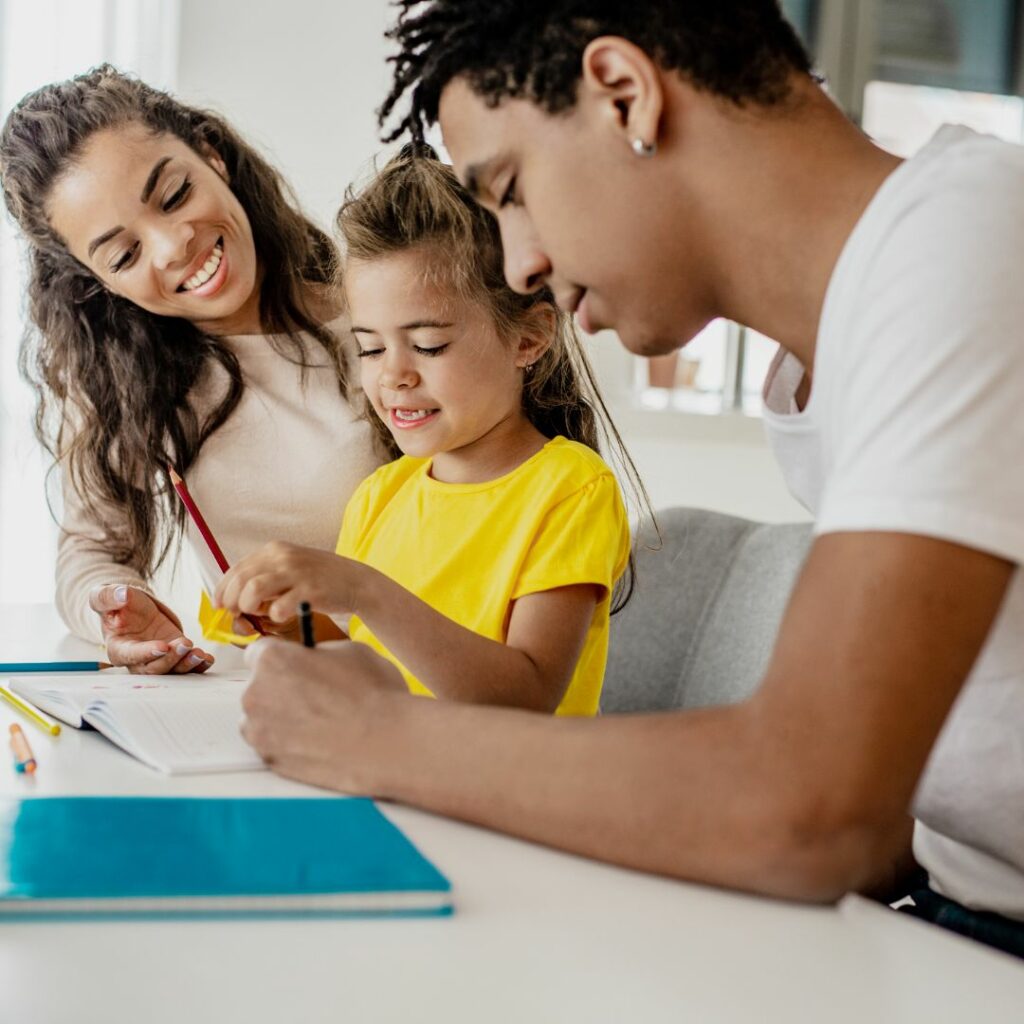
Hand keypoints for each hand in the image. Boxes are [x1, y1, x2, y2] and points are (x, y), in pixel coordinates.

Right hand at [89, 584, 213, 674]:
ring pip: (172, 670)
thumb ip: (108, 596)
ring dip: (187, 664)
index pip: (131, 655)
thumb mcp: (105, 596)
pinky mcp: (173, 654)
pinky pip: (185, 666)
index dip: (147, 653)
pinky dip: (198, 665)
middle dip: (171, 658)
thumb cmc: (115, 605)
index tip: (162, 646)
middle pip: (155, 668)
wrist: (130, 608)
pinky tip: (207, 659)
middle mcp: (137, 660)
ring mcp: (158, 659)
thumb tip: (121, 594)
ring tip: (200, 654)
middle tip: (186, 644)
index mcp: (118, 648)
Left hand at [215, 542, 363, 622]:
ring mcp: (297, 572)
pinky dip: (275, 616)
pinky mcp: (310, 590)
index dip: (222, 589)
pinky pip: (279, 608)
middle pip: (240, 580)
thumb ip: (265, 576)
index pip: (236, 568)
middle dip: (232, 601)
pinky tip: (283, 615)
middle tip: (237, 614)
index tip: (219, 605)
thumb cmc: (319, 579)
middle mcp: (283, 556)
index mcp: (274, 549)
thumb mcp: (290, 567)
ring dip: (249, 607)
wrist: (356, 581)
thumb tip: (233, 598)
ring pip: (253, 590)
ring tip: (260, 613)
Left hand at [241, 639, 405, 791]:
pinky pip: (272, 744)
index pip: (259, 652)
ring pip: (264, 717)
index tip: (296, 666)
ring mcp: (260, 731)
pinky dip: (289, 742)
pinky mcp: (270, 760)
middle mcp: (255, 693)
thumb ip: (320, 653)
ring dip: (283, 717)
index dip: (283, 658)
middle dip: (282, 688)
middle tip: (317, 696)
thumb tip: (314, 659)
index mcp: (273, 659)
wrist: (386, 744)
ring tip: (321, 722)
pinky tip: (318, 740)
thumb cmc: (373, 695)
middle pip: (260, 686)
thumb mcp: (351, 651)